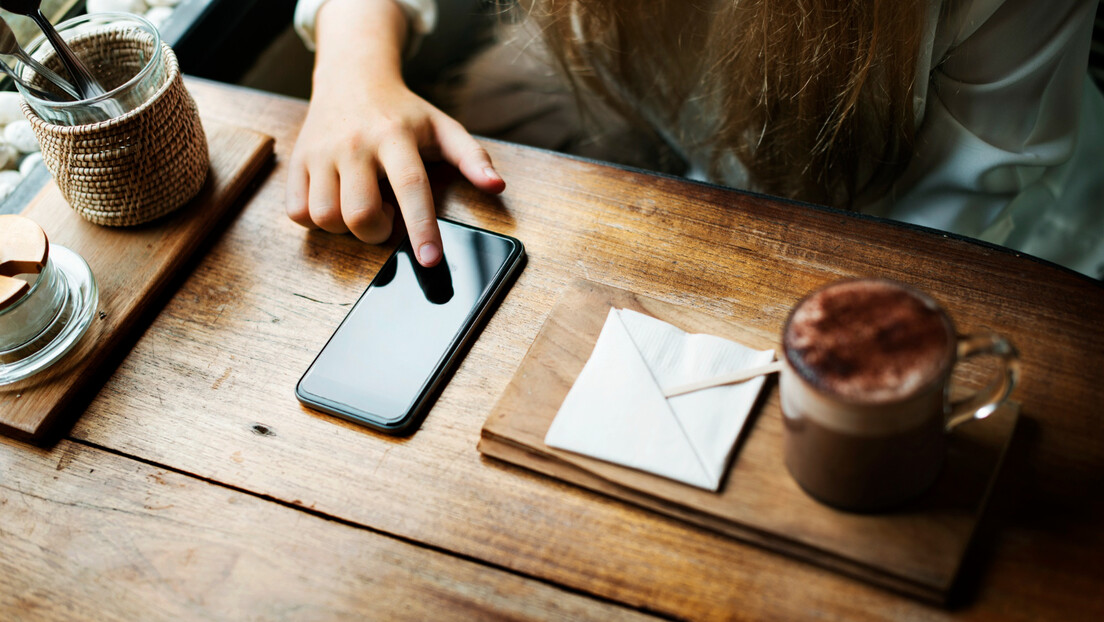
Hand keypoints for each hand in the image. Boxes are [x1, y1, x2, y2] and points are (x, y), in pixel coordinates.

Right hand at [284, 0, 504, 266]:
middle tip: (389, 217)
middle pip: (360, 213)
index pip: (410, 187)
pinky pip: (298, 212)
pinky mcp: (297, 162)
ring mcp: (320, 152)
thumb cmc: (402, 112)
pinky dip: (317, 220)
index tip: (431, 260)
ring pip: (326, 217)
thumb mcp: (442, 127)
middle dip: (378, 233)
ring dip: (347, 228)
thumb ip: (472, 157)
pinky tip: (336, 202)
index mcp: (395, 135)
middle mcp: (354, 144)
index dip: (422, 228)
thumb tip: (496, 185)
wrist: (352, 78)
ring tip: (364, 205)